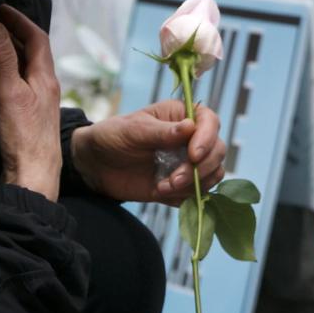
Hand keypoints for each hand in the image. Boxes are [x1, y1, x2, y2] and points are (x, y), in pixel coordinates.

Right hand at [0, 5, 63, 199]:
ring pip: (26, 69)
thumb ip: (3, 61)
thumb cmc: (25, 139)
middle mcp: (46, 88)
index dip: (19, 20)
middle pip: (33, 52)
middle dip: (14, 33)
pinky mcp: (30, 118)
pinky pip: (19, 87)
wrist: (34, 179)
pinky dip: (6, 75)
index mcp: (46, 79)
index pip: (37, 38)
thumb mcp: (10, 94)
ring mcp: (40, 104)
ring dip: (10, 53)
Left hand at [70, 99, 227, 204]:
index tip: (193, 155)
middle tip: (176, 179)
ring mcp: (188, 162)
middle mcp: (191, 139)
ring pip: (213, 174)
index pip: (210, 122)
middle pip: (217, 151)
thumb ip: (162, 132)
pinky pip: (198, 193)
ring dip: (194, 185)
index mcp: (181, 116)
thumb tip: (190, 127)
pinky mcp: (183, 184)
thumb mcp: (133, 130)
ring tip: (164, 187)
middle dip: (201, 168)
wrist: (96, 166)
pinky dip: (185, 196)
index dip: (207, 139)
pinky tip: (161, 192)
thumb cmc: (112, 137)